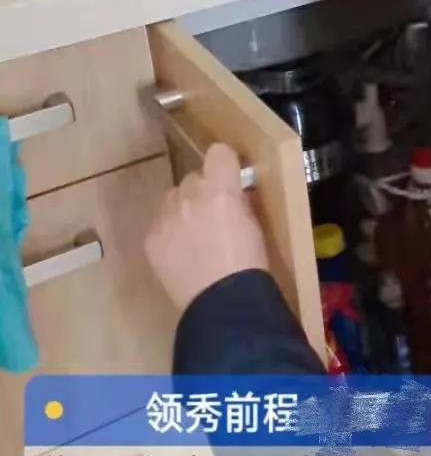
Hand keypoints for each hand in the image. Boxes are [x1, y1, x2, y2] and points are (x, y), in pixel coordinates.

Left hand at [145, 143, 270, 313]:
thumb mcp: (254, 225)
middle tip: (213, 217)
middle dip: (203, 192)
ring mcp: (166, 217)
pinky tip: (181, 254)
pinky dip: (169, 233)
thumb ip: (240, 202)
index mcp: (222, 190)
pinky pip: (159, 223)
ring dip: (183, 209)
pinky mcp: (151, 238)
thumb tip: (234, 194)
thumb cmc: (250, 263)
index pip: (218, 152)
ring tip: (194, 237)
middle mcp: (190, 196)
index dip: (224, 164)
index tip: (229, 177)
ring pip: (172, 199)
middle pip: (193, 178)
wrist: (223, 302)